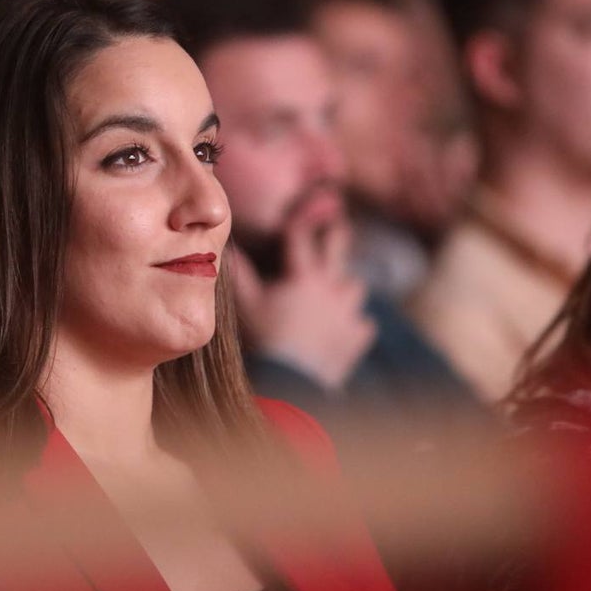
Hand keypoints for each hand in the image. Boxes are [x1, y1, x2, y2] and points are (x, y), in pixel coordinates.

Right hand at [230, 208, 374, 390]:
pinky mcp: (357, 338)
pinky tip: (346, 328)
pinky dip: (355, 324)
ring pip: (355, 287)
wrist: (291, 381)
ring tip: (338, 290)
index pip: (301, 239)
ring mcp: (348, 313)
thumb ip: (239, 275)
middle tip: (339, 226)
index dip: (300, 222)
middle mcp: (331, 289)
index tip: (306, 208)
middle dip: (337, 236)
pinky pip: (364, 324)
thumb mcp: (247, 305)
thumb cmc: (265, 340)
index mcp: (304, 277)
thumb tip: (226, 250)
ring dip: (345, 287)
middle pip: (339, 251)